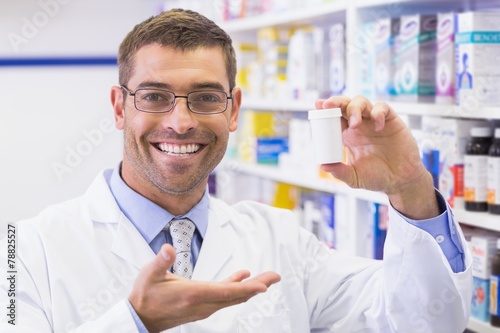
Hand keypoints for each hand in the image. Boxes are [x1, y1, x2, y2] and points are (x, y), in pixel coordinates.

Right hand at [129, 244, 280, 331]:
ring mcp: (204, 307)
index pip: (226, 292)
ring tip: (267, 278)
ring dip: (251, 287)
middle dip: (258, 285)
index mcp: (193, 294)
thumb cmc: (145, 294)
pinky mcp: (203, 306)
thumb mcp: (149, 275)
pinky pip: (225, 297)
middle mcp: (203, 303)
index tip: (265, 285)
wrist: (141, 317)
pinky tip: (243, 276)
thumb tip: (167, 249)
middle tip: (276, 276)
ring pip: (233, 297)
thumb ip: (160, 261)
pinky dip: (236, 287)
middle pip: (236, 295)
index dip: (247, 288)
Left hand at [315, 96, 438, 219]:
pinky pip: (383, 108)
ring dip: (355, 108)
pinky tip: (377, 127)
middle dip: (336, 102)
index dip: (326, 109)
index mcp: (348, 136)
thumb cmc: (376, 178)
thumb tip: (323, 165)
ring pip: (361, 102)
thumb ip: (340, 172)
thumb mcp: (354, 177)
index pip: (334, 117)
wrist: (400, 181)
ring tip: (354, 124)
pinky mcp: (391, 121)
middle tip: (328, 106)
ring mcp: (374, 121)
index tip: (317, 105)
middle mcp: (360, 125)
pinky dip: (378, 113)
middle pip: (345, 105)